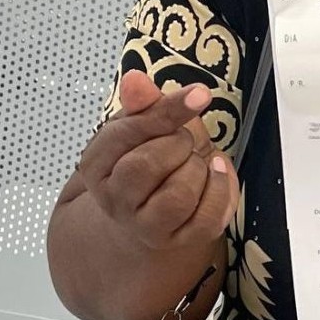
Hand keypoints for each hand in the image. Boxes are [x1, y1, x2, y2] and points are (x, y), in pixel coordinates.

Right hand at [65, 70, 238, 251]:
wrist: (145, 214)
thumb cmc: (145, 163)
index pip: (126, 134)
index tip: (198, 94)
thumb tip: (135, 80)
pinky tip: (217, 173)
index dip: (165, 112)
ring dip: (198, 168)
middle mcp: (115, 199)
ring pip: (179, 194)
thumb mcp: (139, 127)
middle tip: (184, 139)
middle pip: (147, 165)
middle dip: (178, 143)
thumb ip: (142, 104)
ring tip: (197, 160)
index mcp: (97, 165)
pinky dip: (222, 189)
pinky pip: (208, 217)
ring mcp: (146, 225)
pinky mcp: (179, 240)